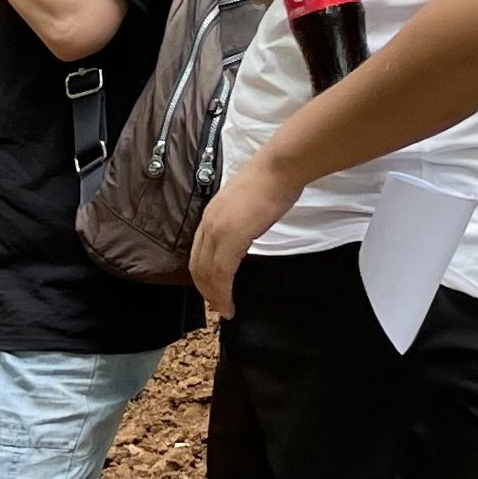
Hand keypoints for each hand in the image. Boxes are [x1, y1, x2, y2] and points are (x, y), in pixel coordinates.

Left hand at [190, 153, 298, 318]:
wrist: (279, 168)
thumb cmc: (270, 183)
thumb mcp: (244, 207)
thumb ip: (237, 224)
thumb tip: (241, 239)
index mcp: (210, 217)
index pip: (198, 254)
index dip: (203, 277)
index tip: (212, 292)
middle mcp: (208, 224)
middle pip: (198, 267)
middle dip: (206, 291)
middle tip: (217, 307)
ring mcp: (217, 230)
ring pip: (208, 273)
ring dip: (214, 295)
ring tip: (224, 310)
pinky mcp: (231, 236)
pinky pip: (222, 272)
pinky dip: (223, 291)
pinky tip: (228, 302)